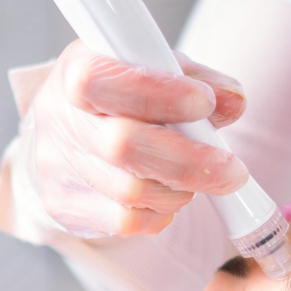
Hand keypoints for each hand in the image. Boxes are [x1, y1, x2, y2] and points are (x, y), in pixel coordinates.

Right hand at [23, 40, 248, 237]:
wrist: (64, 136)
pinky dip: (159, 214)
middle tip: (232, 170)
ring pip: (130, 191)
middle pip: (124, 146)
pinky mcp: (64, 207)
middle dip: (189, 161)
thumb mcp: (154, 69)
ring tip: (195, 180)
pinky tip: (167, 199)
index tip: (205, 103)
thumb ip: (197, 78)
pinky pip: (124, 222)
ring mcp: (57, 168)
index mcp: (77, 69)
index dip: (158, 94)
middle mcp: (59, 119)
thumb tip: (233, 101)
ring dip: (178, 190)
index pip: (104, 81)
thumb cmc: (118, 97)